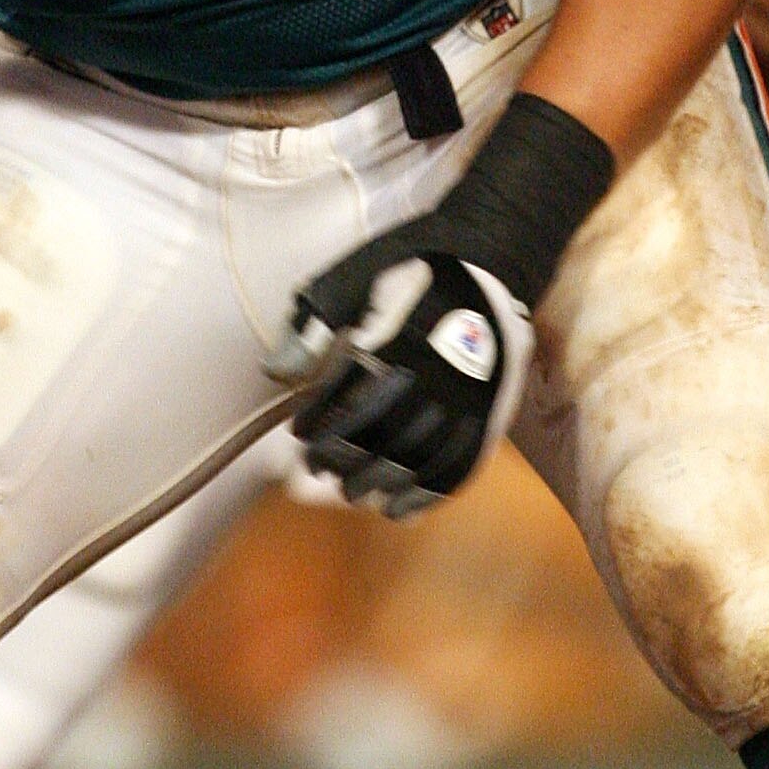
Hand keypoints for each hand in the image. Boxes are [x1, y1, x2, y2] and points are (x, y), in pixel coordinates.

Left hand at [275, 224, 532, 517]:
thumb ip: (314, 326)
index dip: (320, 420)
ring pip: (419, 460)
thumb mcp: (355, 277)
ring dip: (380, 484)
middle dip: (343, 459)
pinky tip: (398, 510)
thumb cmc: (412, 267)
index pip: (350, 396)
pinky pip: (460, 469)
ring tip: (352, 490)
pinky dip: (426, 497)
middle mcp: (439, 373)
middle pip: (383, 436)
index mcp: (401, 338)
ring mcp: (471, 398)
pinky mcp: (492, 414)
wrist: (492, 258)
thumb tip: (275, 373)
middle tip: (316, 467)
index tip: (299, 431)